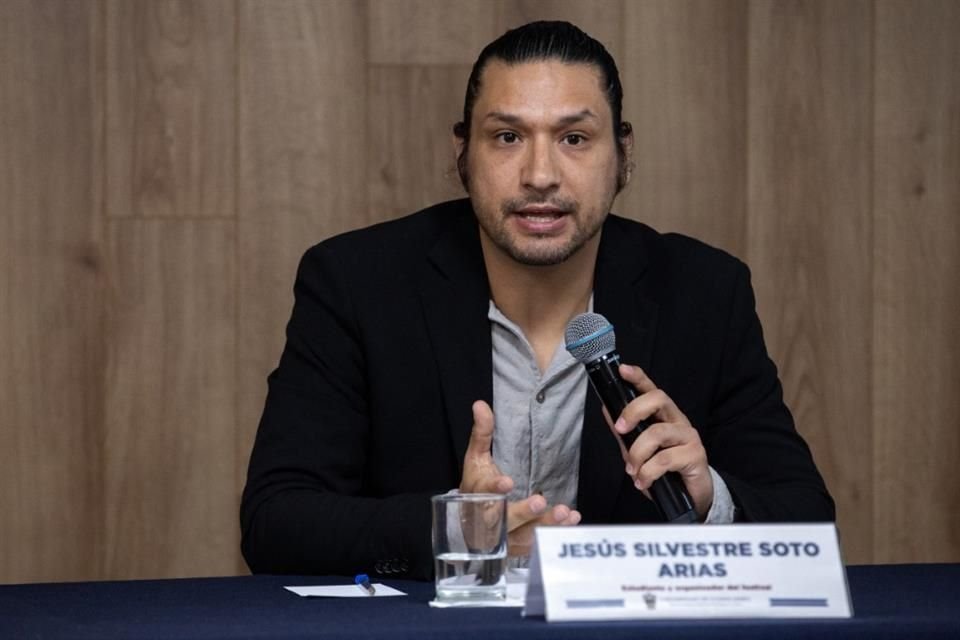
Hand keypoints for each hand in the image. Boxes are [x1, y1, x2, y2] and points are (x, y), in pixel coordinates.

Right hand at [461, 401, 580, 555]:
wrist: (470, 525)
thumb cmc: (476, 486)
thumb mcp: (476, 458)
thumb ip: (482, 433)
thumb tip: (480, 405)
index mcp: (476, 495)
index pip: (483, 492)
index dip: (494, 488)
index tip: (507, 482)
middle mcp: (488, 519)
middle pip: (503, 519)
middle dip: (521, 511)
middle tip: (539, 502)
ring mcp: (503, 535)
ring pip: (523, 534)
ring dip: (543, 524)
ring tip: (563, 512)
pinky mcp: (518, 546)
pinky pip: (537, 542)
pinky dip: (554, 532)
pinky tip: (570, 520)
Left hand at [613, 365, 712, 519]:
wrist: (690, 497)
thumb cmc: (664, 470)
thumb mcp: (638, 450)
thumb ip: (625, 432)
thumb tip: (607, 409)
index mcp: (663, 416)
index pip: (651, 390)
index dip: (638, 378)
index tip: (622, 369)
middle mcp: (677, 421)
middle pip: (658, 399)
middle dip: (633, 411)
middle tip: (620, 430)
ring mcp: (688, 437)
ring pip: (657, 433)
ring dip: (637, 453)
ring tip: (633, 471)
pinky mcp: (695, 455)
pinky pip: (665, 459)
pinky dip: (648, 472)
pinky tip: (643, 482)